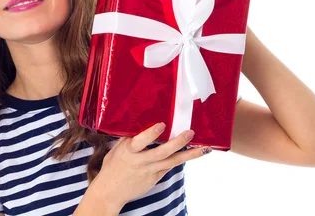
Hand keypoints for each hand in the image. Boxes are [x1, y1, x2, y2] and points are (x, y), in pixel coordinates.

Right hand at [90, 123, 211, 211]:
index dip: (151, 134)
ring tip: (204, 148)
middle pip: (162, 152)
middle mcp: (141, 161)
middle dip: (177, 143)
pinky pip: (169, 167)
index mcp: (129, 151)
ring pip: (172, 162)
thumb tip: (140, 122)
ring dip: (189, 154)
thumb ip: (128, 138)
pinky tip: (193, 153)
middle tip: (190, 133)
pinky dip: (181, 160)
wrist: (110, 192)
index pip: (140, 141)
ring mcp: (150, 171)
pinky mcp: (155, 178)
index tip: (162, 124)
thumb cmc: (112, 168)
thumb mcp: (117, 150)